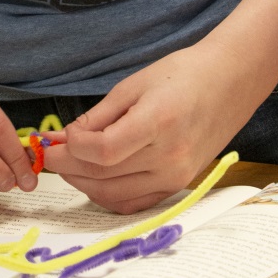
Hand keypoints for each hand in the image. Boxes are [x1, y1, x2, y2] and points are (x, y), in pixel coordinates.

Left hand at [42, 39, 272, 212]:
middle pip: (103, 175)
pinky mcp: (178, 185)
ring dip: (82, 184)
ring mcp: (175, 176)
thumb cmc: (183, 74)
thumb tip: (67, 139)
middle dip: (68, 167)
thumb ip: (99, 116)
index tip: (57, 138)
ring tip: (66, 165)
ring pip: (114, 195)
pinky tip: (91, 179)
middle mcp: (169, 157)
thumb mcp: (135, 84)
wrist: (229, 82)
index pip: (103, 151)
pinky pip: (134, 202)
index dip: (72, 148)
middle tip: (48, 155)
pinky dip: (107, 196)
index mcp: (158, 123)